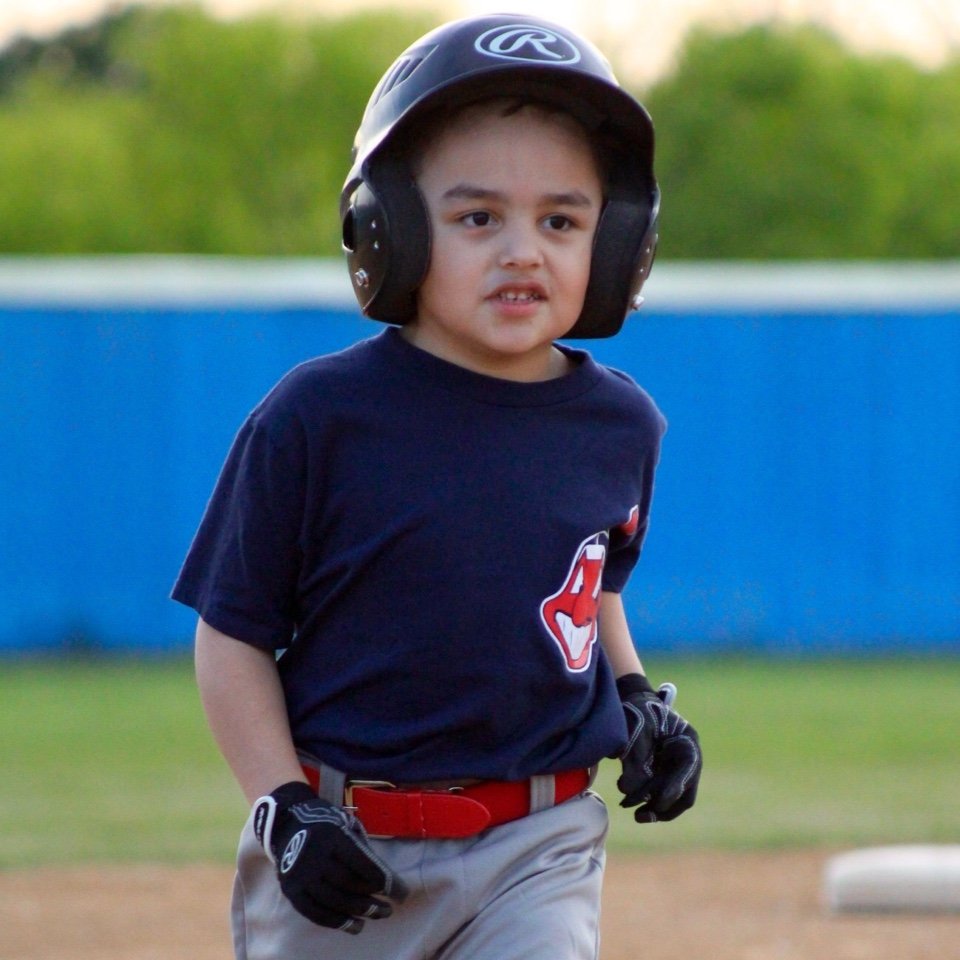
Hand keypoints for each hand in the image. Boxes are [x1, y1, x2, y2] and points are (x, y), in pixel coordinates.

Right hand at [253, 781, 407, 932]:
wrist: (287, 822)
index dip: (387, 882)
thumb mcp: (347, 824)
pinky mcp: (291, 890)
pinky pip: (316, 913)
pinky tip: (353, 925)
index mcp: (333, 836)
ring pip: (335, 902)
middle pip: (350, 886)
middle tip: (389, 910)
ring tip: (376, 917)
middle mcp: (315, 856)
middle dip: (373, 901)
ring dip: (359, 913)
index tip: (401, 893)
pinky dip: (337, 921)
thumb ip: (362, 849)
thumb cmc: (326, 822)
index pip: (365, 866)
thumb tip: (385, 878)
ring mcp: (300, 875)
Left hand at [616, 674, 701, 822]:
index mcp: (687, 740)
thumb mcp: (635, 729)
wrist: (632, 699)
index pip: (687, 770)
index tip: (657, 801)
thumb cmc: (637, 710)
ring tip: (635, 814)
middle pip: (683, 790)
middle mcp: (685, 756)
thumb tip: (627, 790)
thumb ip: (634, 758)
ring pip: (670, 795)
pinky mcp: (662, 769)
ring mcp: (675, 764)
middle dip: (663, 806)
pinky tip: (631, 803)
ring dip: (653, 807)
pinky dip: (647, 799)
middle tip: (641, 816)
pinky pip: (659, 791)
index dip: (673, 788)